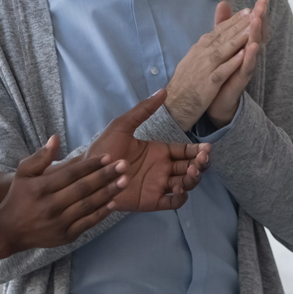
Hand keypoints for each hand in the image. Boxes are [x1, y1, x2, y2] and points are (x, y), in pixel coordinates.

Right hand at [0, 135, 127, 252]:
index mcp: (40, 188)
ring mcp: (59, 223)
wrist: (9, 231)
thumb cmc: (19, 197)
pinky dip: (102, 213)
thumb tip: (56, 138)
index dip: (90, 165)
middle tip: (124, 165)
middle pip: (83, 189)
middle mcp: (50, 206)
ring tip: (125, 181)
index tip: (108, 156)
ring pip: (88, 206)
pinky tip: (114, 202)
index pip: (70, 174)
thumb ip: (41, 156)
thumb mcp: (23, 174)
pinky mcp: (66, 236)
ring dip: (108, 193)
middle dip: (105, 176)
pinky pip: (88, 223)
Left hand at [86, 89, 211, 211]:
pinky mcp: (152, 201)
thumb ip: (143, 109)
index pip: (186, 151)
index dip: (198, 151)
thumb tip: (163, 90)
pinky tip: (177, 189)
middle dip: (200, 164)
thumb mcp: (122, 125)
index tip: (206, 149)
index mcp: (160, 152)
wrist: (86, 175)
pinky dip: (180, 198)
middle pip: (190, 168)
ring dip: (193, 179)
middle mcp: (162, 169)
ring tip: (190, 173)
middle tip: (200, 161)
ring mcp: (158, 186)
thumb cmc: (103, 150)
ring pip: (185, 184)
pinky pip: (172, 203)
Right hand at [165, 6, 252, 129]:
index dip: (231, 21)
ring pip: (222, 51)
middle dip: (237, 25)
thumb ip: (203, 47)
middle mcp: (200, 56)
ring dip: (236, 39)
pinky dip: (231, 63)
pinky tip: (243, 55)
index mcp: (198, 50)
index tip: (246, 11)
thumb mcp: (192, 61)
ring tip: (250, 28)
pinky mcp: (207, 85)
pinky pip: (221, 72)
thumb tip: (210, 35)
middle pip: (221, 37)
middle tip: (252, 12)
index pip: (217, 32)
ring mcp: (203, 70)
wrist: (172, 107)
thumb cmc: (184, 84)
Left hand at [207, 0, 268, 127]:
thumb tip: (224, 2)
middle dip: (260, 18)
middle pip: (256, 33)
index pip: (252, 26)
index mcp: (244, 45)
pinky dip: (250, 57)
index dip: (257, 12)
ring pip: (253, 48)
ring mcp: (245, 67)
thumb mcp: (222, 43)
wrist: (216, 100)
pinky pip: (247, 67)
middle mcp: (248, 55)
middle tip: (264, 4)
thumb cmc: (223, 71)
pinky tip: (252, 47)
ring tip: (258, 20)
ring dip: (256, 34)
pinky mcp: (241, 80)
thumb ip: (224, 24)